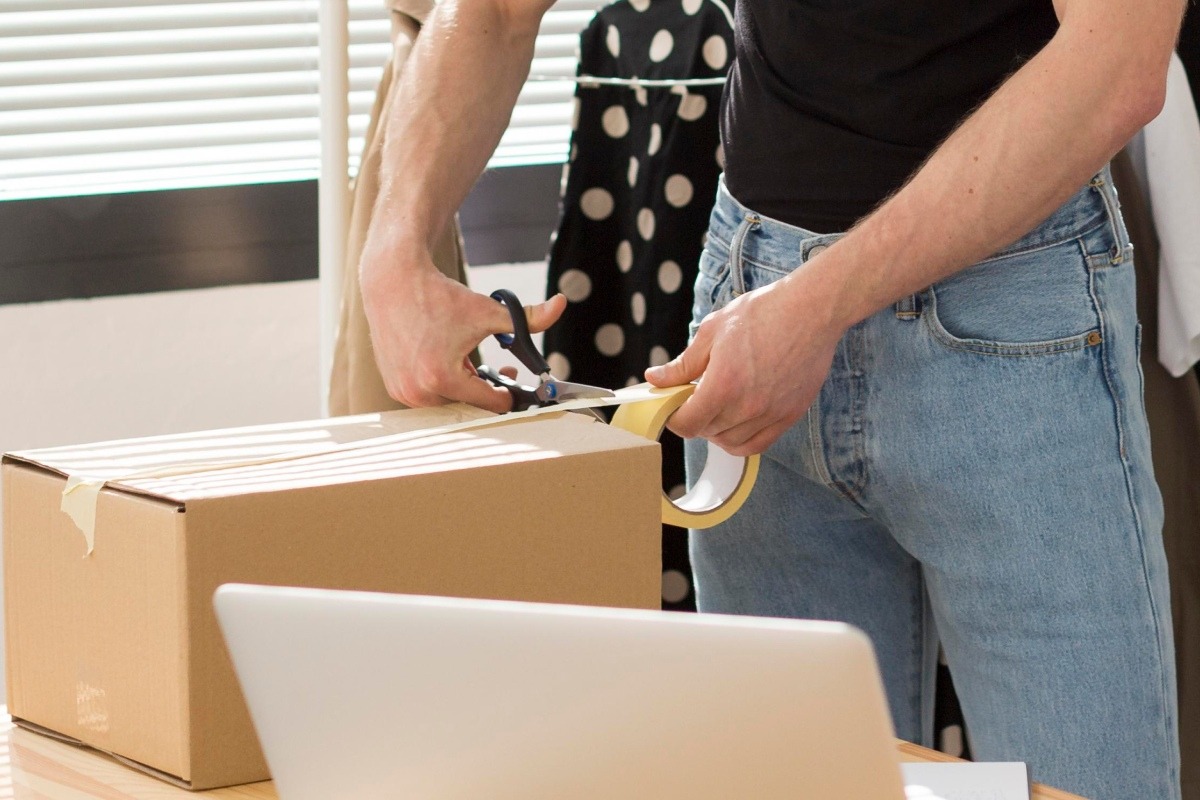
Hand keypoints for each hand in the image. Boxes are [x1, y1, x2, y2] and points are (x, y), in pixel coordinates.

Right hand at [360, 253, 565, 412]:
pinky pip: (428, 395)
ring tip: (471, 365)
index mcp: (442, 378)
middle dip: (486, 390)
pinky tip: (448, 362)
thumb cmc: (439, 296)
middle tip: (500, 374)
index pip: (489, 403)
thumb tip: (561, 304)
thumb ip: (529, 316)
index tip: (515, 380)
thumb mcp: (488, 309)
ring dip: (463, 388)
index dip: (508, 393)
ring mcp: (403, 391)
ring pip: (447, 402)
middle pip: (468, 405)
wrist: (393, 282)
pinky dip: (441, 383)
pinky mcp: (394, 386)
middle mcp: (419, 391)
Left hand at [644, 275, 842, 455]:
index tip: (674, 405)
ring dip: (716, 429)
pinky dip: (740, 440)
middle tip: (696, 397)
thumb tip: (654, 378)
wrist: (811, 310)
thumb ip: (682, 364)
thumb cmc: (762, 313)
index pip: (687, 424)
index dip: (674, 417)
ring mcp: (770, 414)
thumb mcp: (713, 331)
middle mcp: (747, 407)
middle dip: (694, 417)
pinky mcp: (790, 415)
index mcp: (723, 385)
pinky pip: (757, 445)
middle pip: (706, 432)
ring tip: (717, 406)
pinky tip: (736, 421)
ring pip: (730, 442)